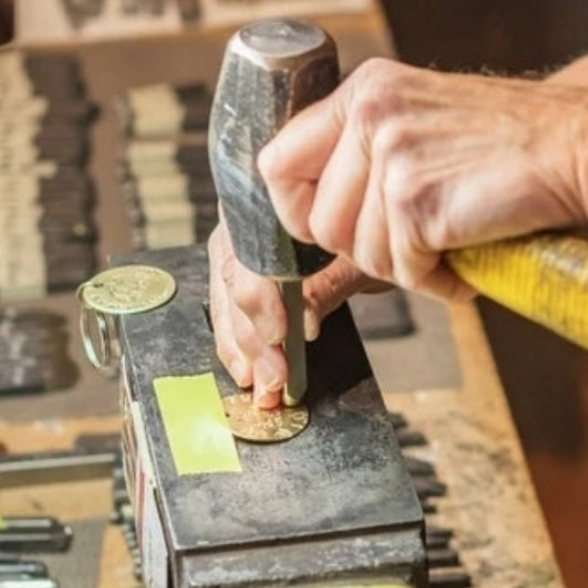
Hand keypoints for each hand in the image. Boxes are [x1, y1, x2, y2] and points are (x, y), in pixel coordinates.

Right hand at [207, 220, 385, 408]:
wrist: (364, 231)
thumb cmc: (362, 238)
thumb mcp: (357, 259)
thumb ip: (329, 284)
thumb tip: (303, 322)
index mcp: (270, 204)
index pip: (253, 251)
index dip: (261, 297)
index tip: (278, 335)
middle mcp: (243, 219)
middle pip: (233, 280)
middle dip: (251, 337)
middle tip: (272, 378)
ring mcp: (233, 246)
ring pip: (223, 299)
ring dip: (240, 347)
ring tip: (258, 384)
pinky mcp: (235, 274)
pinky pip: (226, 310)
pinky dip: (236, 343)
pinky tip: (246, 369)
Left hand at [257, 57, 587, 296]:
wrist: (583, 148)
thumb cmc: (508, 145)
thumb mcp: (417, 120)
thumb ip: (359, 152)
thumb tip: (307, 214)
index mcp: (363, 91)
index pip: (275, 163)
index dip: (295, 210)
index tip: (326, 227)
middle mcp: (370, 113)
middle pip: (316, 222)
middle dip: (362, 248)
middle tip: (410, 240)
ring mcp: (392, 154)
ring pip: (356, 252)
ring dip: (403, 264)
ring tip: (446, 241)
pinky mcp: (417, 198)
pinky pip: (403, 271)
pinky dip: (437, 280)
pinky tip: (465, 255)